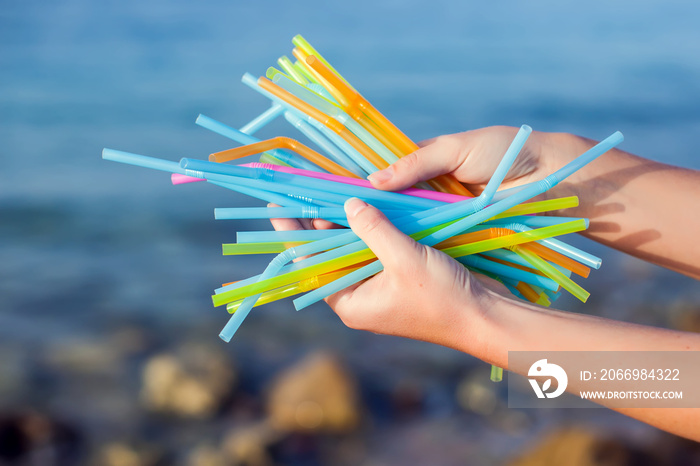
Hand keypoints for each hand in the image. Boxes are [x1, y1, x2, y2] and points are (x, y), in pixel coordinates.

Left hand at [271, 197, 499, 351]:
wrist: (485, 317)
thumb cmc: (443, 297)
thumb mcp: (404, 258)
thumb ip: (374, 229)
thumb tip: (348, 203)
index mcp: (351, 303)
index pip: (310, 265)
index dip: (293, 235)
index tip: (277, 207)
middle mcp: (360, 297)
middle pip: (329, 257)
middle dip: (318, 225)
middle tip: (308, 191)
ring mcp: (379, 289)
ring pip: (352, 251)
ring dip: (345, 225)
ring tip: (333, 194)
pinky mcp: (398, 279)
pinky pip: (374, 251)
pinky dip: (369, 230)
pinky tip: (366, 207)